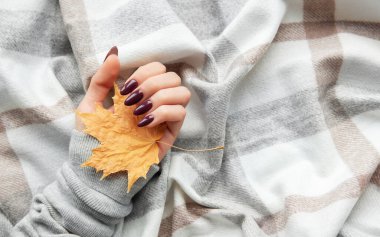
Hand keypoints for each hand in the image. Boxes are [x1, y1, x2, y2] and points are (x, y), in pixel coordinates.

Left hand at [76, 47, 190, 159]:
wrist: (96, 168)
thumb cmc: (91, 139)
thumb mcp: (90, 105)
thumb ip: (102, 79)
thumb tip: (115, 52)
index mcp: (140, 93)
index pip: (158, 68)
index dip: (144, 72)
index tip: (125, 89)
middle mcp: (155, 102)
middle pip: (172, 76)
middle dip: (151, 84)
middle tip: (131, 102)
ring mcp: (165, 118)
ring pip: (182, 92)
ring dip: (160, 96)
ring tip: (139, 112)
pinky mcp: (171, 134)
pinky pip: (179, 113)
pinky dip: (162, 112)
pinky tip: (144, 122)